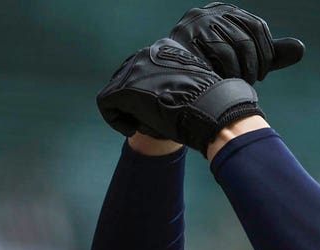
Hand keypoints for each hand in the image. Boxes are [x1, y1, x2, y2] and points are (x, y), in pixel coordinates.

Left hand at [97, 38, 262, 155]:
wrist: (212, 110)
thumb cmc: (208, 105)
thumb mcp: (191, 87)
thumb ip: (173, 85)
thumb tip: (156, 99)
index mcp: (166, 49)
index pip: (142, 68)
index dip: (144, 91)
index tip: (155, 108)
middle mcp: (147, 54)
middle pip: (125, 77)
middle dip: (130, 100)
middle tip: (143, 118)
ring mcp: (134, 70)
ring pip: (115, 91)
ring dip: (125, 110)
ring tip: (140, 125)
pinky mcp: (124, 89)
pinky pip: (106, 104)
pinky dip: (116, 120)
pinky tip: (132, 129)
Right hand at [170, 2, 304, 83]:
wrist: (177, 82)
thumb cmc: (215, 69)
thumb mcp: (248, 60)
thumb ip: (272, 54)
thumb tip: (301, 48)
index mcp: (229, 13)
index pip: (257, 27)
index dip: (267, 51)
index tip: (264, 71)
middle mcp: (214, 12)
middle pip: (249, 35)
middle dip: (257, 61)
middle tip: (254, 79)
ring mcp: (200, 21)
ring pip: (237, 44)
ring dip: (244, 69)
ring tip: (239, 81)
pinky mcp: (190, 34)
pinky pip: (222, 52)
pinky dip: (229, 70)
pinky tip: (225, 79)